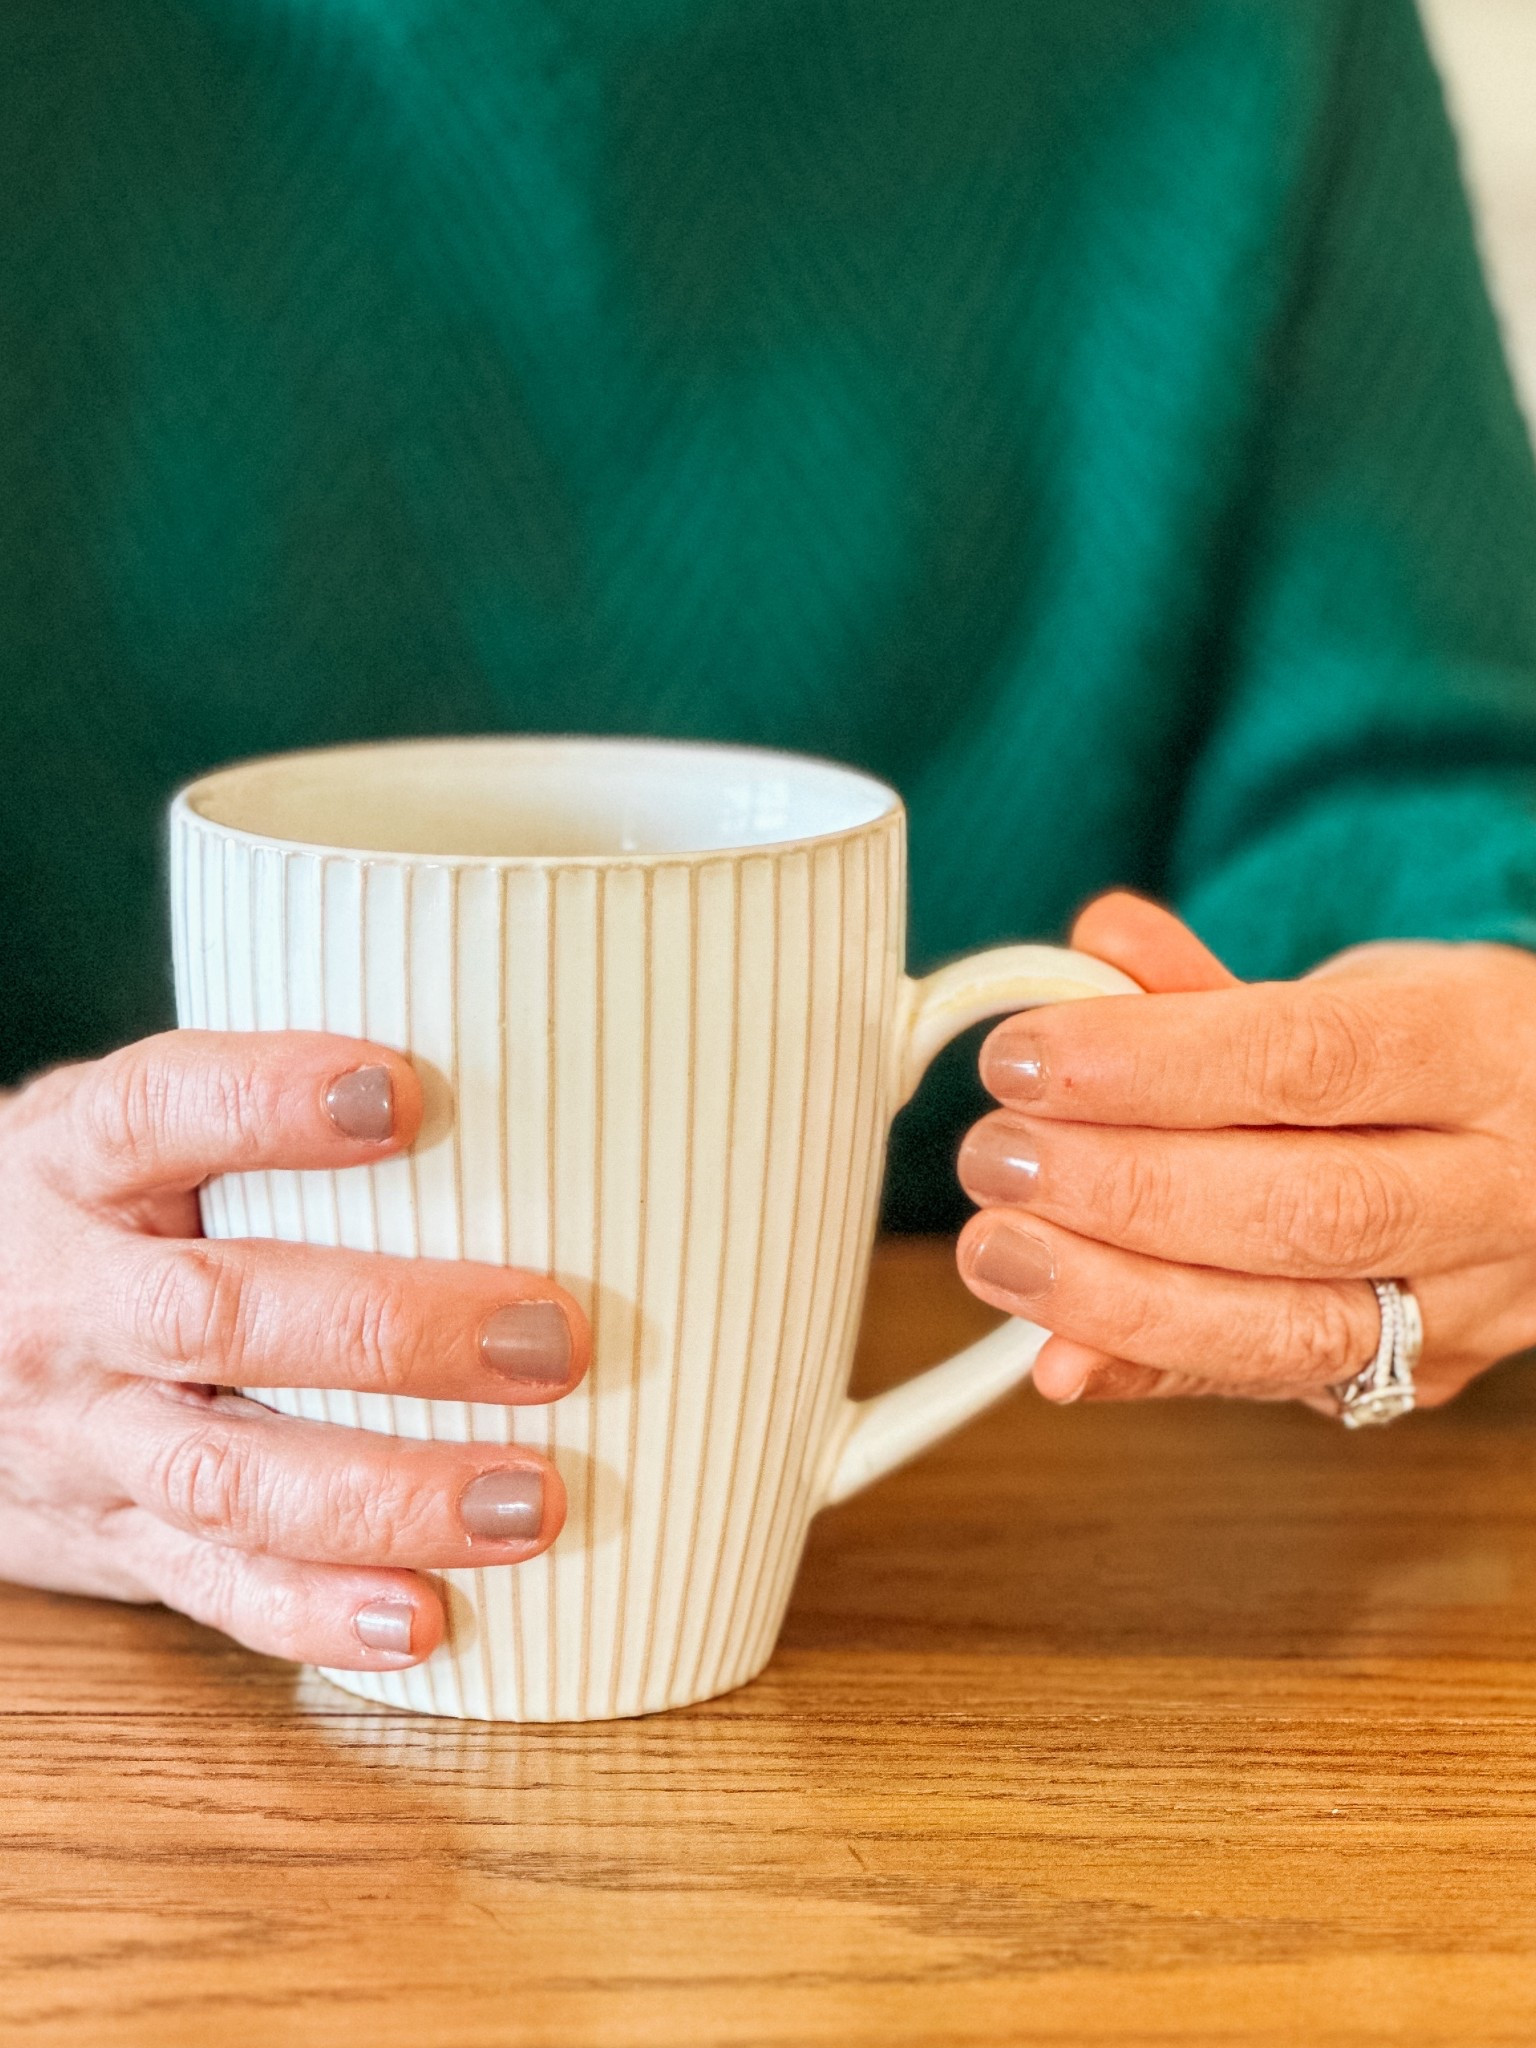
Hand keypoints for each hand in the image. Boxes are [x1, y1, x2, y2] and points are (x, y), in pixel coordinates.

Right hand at [0, 1032, 587, 1666]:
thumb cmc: (87, 1215)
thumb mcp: (123, 1138)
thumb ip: (251, 1115)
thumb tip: (500, 1084)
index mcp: (75, 1167)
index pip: (159, 1113)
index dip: (270, 1101)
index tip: (404, 1096)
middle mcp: (72, 1304)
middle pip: (222, 1315)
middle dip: (394, 1332)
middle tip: (549, 1339)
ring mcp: (85, 1436)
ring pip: (227, 1475)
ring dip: (389, 1494)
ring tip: (529, 1500)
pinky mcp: (112, 1539)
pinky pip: (212, 1587)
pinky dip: (318, 1612)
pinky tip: (427, 1616)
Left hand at [956, 892, 1535, 1412]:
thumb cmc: (1431, 1049)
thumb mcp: (1351, 985)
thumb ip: (1212, 986)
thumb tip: (1096, 949)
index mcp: (1484, 1049)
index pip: (1308, 1061)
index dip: (1150, 1066)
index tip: (1024, 1061)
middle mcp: (1498, 1187)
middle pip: (1306, 1208)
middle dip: (1124, 1193)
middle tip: (998, 1162)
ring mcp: (1469, 1301)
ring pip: (1298, 1328)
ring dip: (1120, 1300)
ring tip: (1001, 1253)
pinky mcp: (1417, 1377)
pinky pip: (1274, 1388)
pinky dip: (1152, 1371)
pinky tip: (1061, 1354)